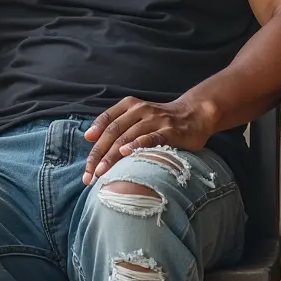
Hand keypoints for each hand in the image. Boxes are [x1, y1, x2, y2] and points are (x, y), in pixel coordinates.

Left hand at [82, 93, 214, 184]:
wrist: (195, 114)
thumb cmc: (161, 120)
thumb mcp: (138, 115)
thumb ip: (117, 124)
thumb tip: (90, 137)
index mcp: (130, 105)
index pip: (107, 120)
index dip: (93, 139)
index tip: (85, 161)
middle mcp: (140, 110)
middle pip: (114, 131)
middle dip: (98, 154)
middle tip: (89, 175)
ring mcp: (155, 120)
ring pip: (128, 136)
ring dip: (112, 155)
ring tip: (102, 172)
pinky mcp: (170, 131)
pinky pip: (151, 137)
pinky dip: (137, 145)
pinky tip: (126, 154)